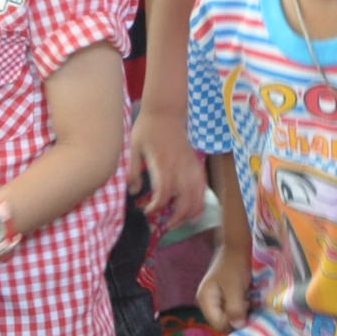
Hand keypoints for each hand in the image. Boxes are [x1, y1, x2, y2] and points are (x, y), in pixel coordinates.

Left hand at [130, 106, 204, 224]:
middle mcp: (180, 168)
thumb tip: (134, 191)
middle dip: (177, 218)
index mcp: (163, 165)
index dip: (156, 208)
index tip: (147, 212)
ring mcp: (191, 166)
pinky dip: (201, 200)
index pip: (164, 194)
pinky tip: (195, 209)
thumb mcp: (133, 147)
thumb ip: (133, 171)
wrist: (166, 110)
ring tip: (180, 222)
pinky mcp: (196, 163)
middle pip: (185, 201)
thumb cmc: (147, 128)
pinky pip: (203, 186)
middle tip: (165, 225)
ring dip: (191, 213)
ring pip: (198, 196)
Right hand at [197, 242, 252, 332]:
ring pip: (231, 317)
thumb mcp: (234, 287)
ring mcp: (217, 300)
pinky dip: (243, 306)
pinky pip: (234, 309)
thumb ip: (234, 308)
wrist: (239, 246)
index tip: (245, 306)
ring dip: (242, 311)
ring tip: (248, 297)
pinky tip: (248, 296)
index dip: (233, 321)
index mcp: (205, 300)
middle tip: (247, 302)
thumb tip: (237, 326)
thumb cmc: (235, 264)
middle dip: (237, 316)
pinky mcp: (226, 297)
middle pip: (224, 322)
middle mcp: (209, 303)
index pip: (218, 324)